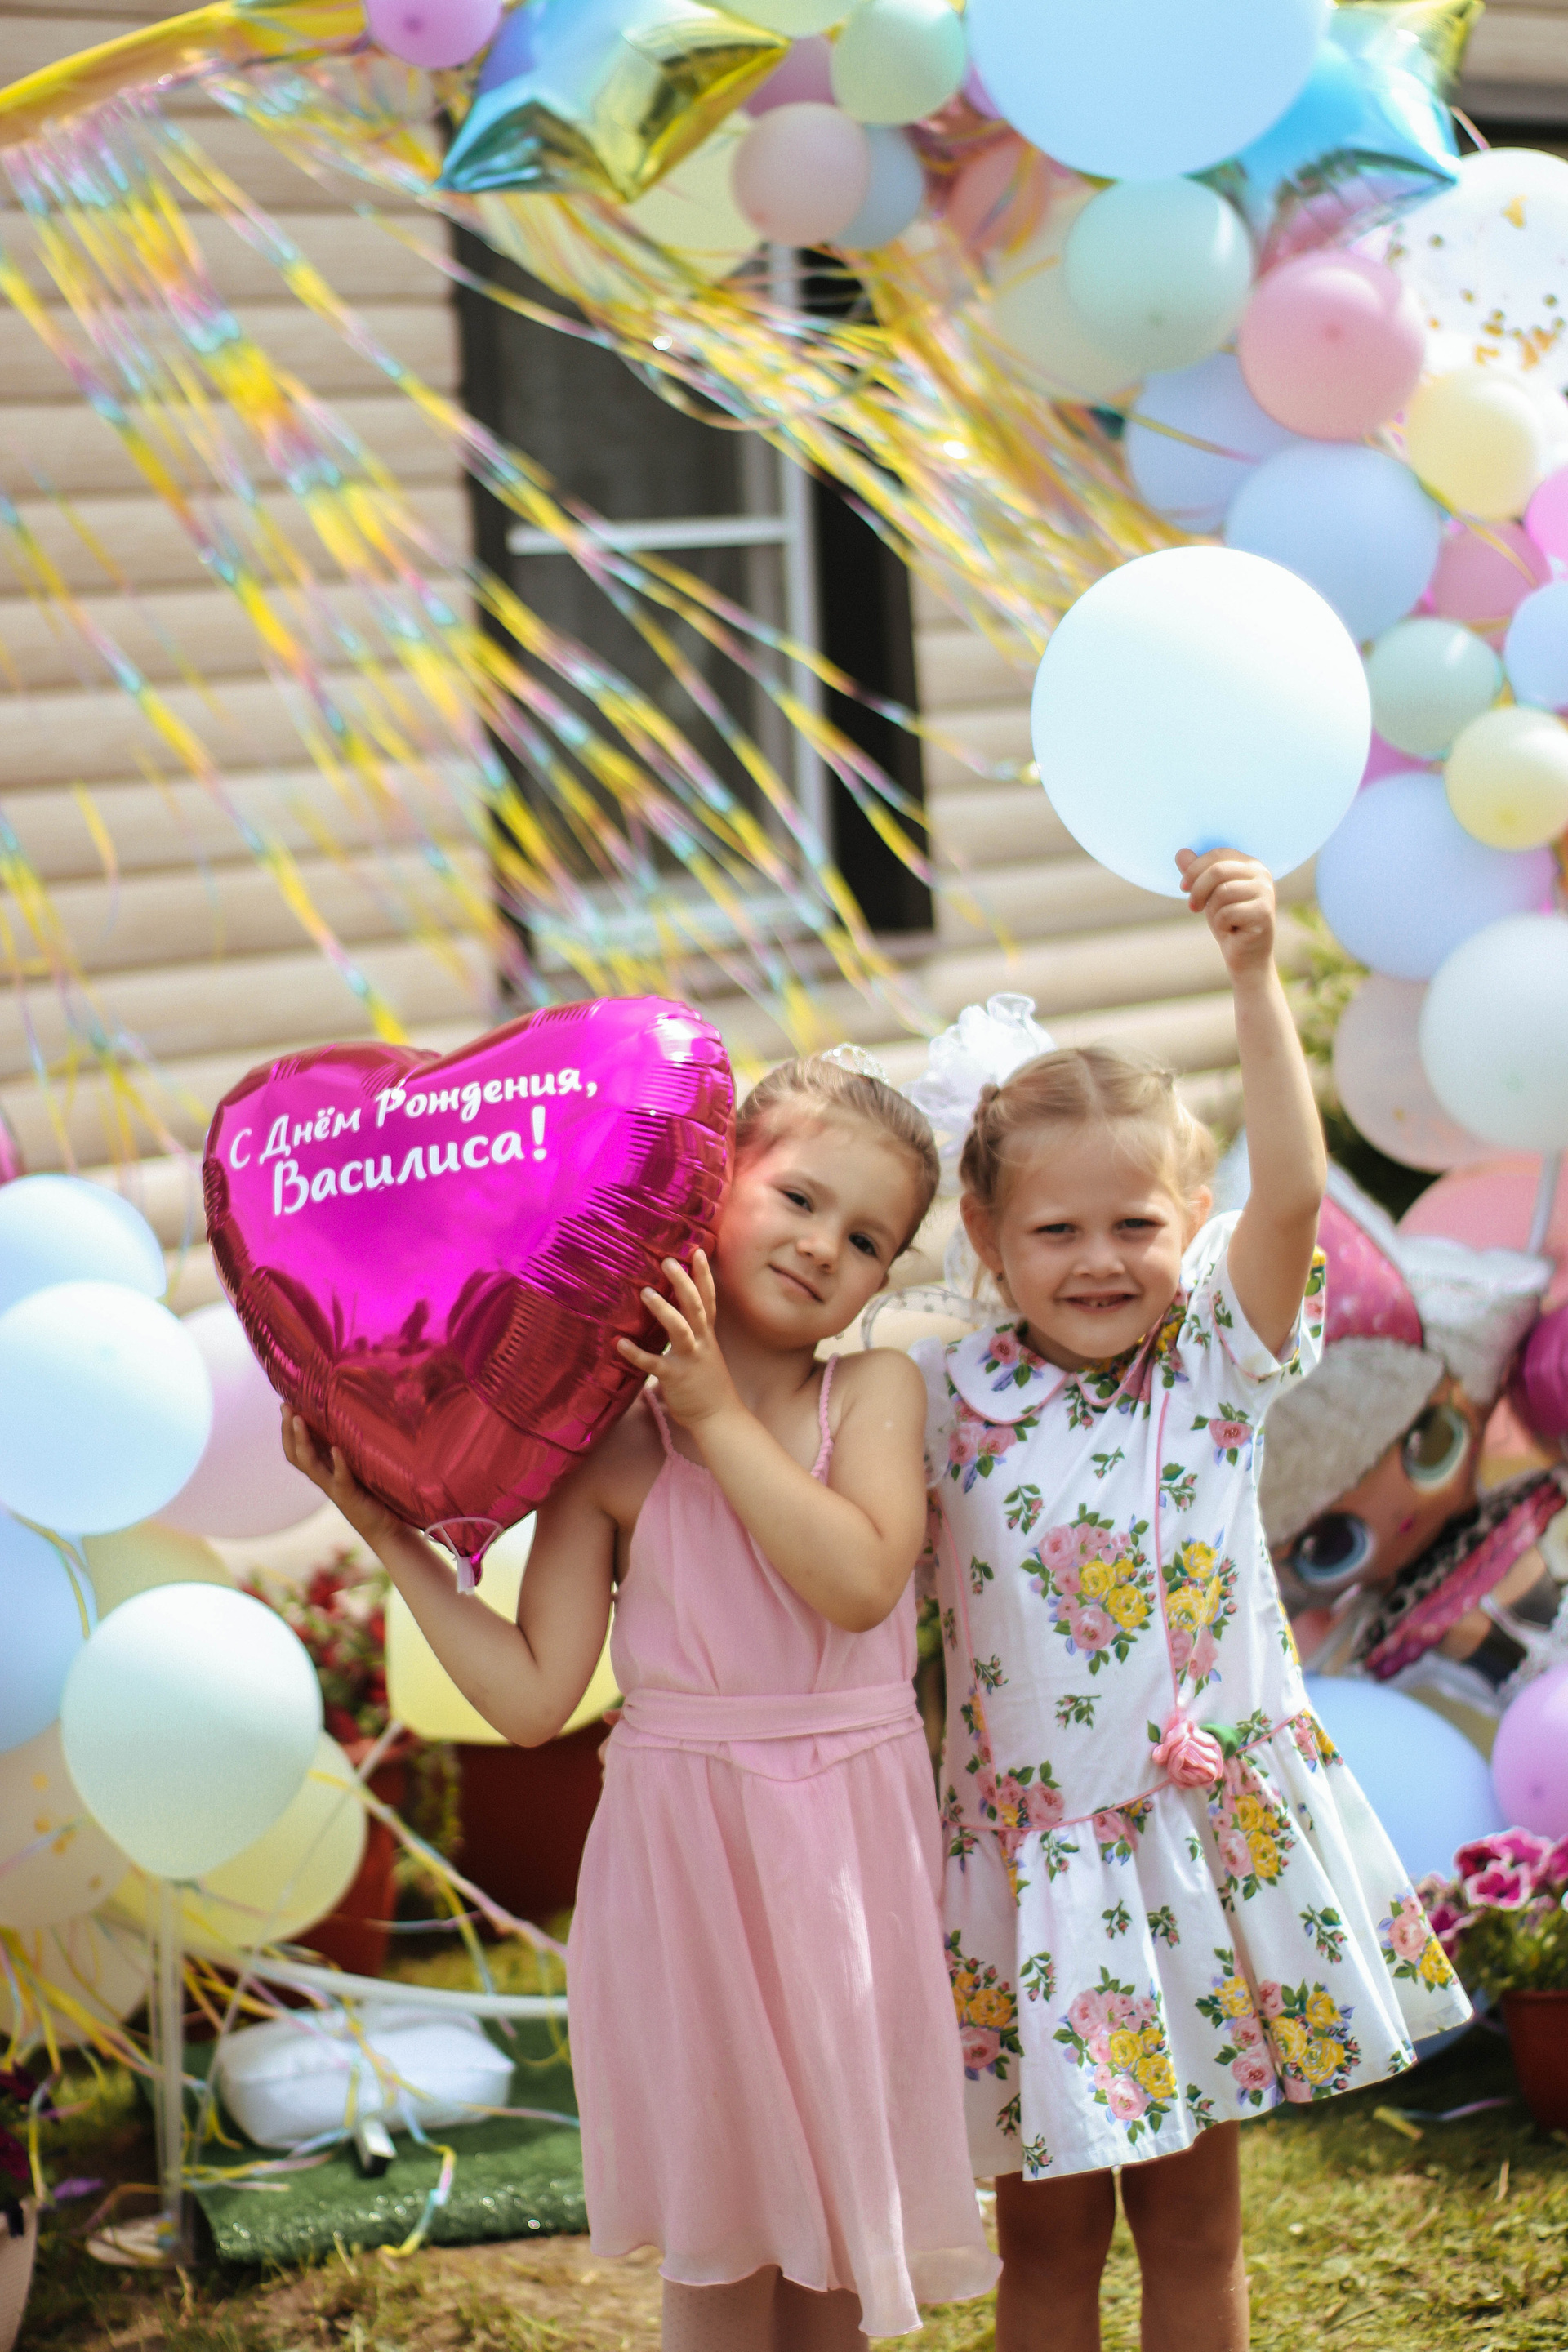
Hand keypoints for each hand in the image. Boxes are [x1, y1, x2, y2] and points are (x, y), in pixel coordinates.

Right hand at [280, 1407, 397, 1545]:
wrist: (386, 1528)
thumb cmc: (374, 1495)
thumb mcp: (357, 1467)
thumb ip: (347, 1450)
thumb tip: (347, 1419)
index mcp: (324, 1470)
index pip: (296, 1449)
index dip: (287, 1429)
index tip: (285, 1404)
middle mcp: (324, 1478)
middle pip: (296, 1454)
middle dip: (288, 1430)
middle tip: (286, 1407)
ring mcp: (334, 1488)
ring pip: (310, 1464)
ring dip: (304, 1441)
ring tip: (300, 1419)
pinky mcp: (350, 1495)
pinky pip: (341, 1478)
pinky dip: (338, 1463)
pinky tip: (336, 1449)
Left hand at [616, 1251, 740, 1430]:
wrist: (719, 1416)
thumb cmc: (707, 1383)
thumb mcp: (705, 1352)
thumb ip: (692, 1334)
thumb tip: (672, 1314)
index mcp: (707, 1335)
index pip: (708, 1299)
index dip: (703, 1275)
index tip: (697, 1252)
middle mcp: (701, 1342)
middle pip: (695, 1306)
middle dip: (684, 1282)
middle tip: (669, 1261)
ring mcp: (689, 1359)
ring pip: (679, 1329)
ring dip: (663, 1310)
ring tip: (645, 1292)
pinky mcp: (675, 1377)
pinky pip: (654, 1364)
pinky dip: (637, 1354)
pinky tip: (620, 1344)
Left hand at [1176, 847, 1276, 979]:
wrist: (1245, 954)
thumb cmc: (1228, 921)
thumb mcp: (1208, 894)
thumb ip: (1197, 873)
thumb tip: (1181, 852)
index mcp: (1249, 864)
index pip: (1217, 854)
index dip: (1194, 869)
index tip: (1183, 887)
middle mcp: (1261, 873)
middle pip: (1218, 870)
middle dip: (1198, 890)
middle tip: (1193, 907)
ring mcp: (1265, 892)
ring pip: (1222, 892)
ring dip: (1213, 911)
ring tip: (1221, 920)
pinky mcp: (1264, 912)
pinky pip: (1228, 912)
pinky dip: (1221, 924)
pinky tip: (1232, 930)